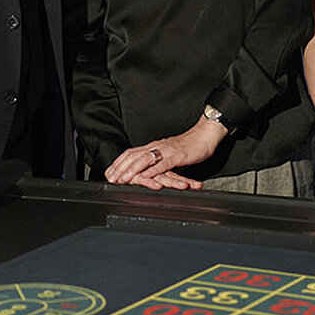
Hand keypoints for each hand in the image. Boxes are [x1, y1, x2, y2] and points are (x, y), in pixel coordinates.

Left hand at [104, 118, 226, 187]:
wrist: (205, 135)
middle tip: (111, 177)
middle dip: (120, 167)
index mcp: (154, 146)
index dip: (119, 163)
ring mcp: (166, 151)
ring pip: (144, 160)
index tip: (109, 172)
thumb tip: (148, 173)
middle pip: (133, 156)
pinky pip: (162, 164)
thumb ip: (158, 164)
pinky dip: (152, 171)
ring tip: (123, 179)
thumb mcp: (169, 156)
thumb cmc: (189, 146)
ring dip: (132, 170)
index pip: (131, 153)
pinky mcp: (177, 156)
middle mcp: (157, 147)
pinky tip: (146, 177)